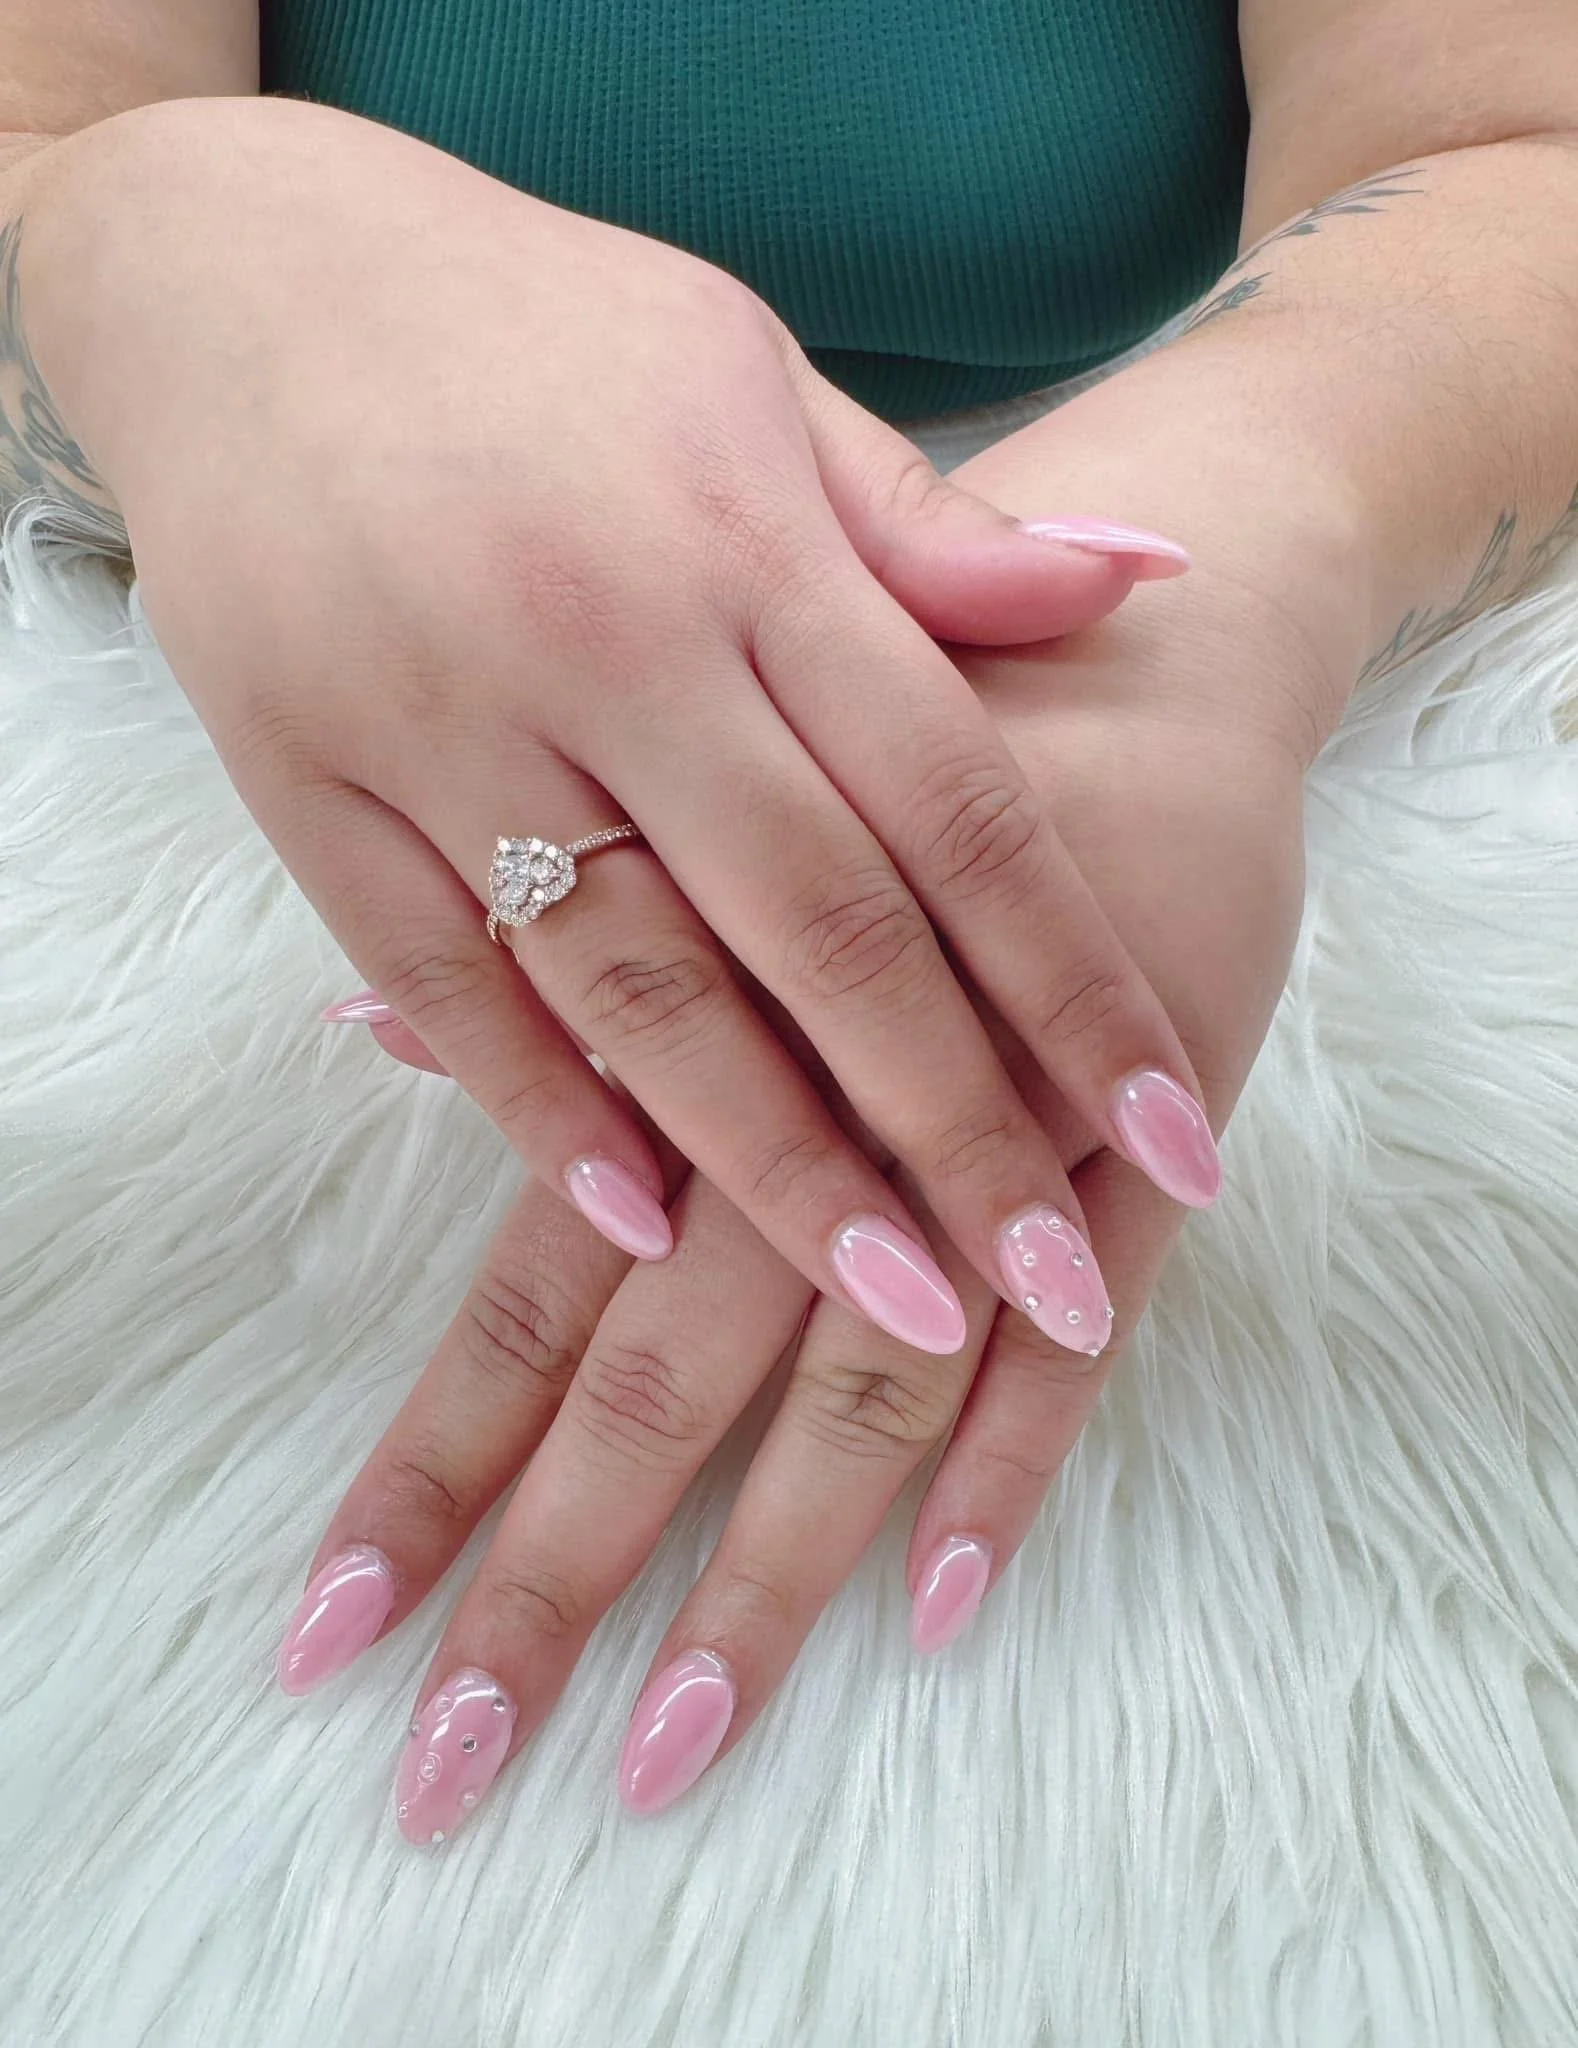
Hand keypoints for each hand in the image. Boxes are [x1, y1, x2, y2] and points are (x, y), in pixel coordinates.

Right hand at [22, 96, 1211, 1358]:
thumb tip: (1141, 579)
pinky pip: (440, 988)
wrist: (245, 279)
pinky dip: (542, 1116)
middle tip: (1052, 1286)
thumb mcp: (759, 379)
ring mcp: (447, 727)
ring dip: (774, 1167)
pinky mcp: (311, 790)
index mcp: (745, 546)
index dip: (1074, 985)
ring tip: (893, 1304)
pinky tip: (645, 1229)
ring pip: (640, 991)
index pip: (957, 806)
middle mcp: (610, 648)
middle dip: (951, 1128)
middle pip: (821, 933)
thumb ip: (934, 531)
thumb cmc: (540, 335)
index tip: (1170, 1136)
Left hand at [276, 534, 1308, 1831]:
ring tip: (676, 1736)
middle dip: (558, 1578)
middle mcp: (810, 1115)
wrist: (1128, 659)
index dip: (432, 1467)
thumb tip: (358, 1029)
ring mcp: (982, 1138)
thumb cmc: (875, 753)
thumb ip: (548, 961)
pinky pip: (1083, 1334)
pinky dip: (1013, 1464)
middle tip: (464, 1768)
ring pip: (857, 1388)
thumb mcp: (692, 811)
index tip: (340, 1625)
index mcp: (683, 1050)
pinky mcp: (1133, 1144)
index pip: (522, 1303)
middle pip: (655, 1381)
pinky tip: (941, 1599)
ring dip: (767, 1574)